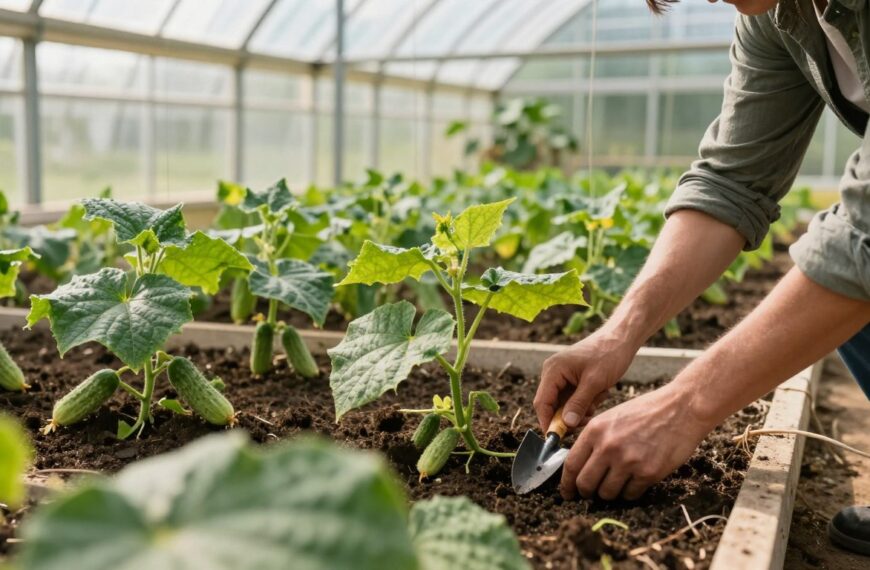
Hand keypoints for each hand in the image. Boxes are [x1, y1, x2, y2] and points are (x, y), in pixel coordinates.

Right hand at [535, 331, 636, 432]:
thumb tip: (566, 425)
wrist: (620, 339)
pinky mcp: (572, 379)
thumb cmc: (608, 355)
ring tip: (597, 401)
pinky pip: (573, 399)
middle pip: (552, 405)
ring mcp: (562, 376)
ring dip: (580, 409)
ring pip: (564, 404)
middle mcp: (553, 373)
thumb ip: (578, 404)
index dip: (548, 422)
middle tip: (587, 420)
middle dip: (569, 416)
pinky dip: (585, 402)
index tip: (557, 438)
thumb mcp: (594, 382)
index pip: (542, 402)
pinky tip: (599, 394)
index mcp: (553, 370)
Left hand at [559, 383, 712, 500]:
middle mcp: (608, 446)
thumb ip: (593, 436)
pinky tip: (634, 481)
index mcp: (595, 430)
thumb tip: (576, 460)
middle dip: (585, 493)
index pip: (571, 464)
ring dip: (608, 493)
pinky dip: (629, 492)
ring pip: (607, 493)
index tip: (567, 492)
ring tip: (615, 484)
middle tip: (589, 494)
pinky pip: (630, 494)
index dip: (566, 483)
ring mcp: (628, 461)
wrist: (681, 408)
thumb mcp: (611, 415)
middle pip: (585, 484)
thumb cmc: (646, 411)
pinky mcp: (648, 473)